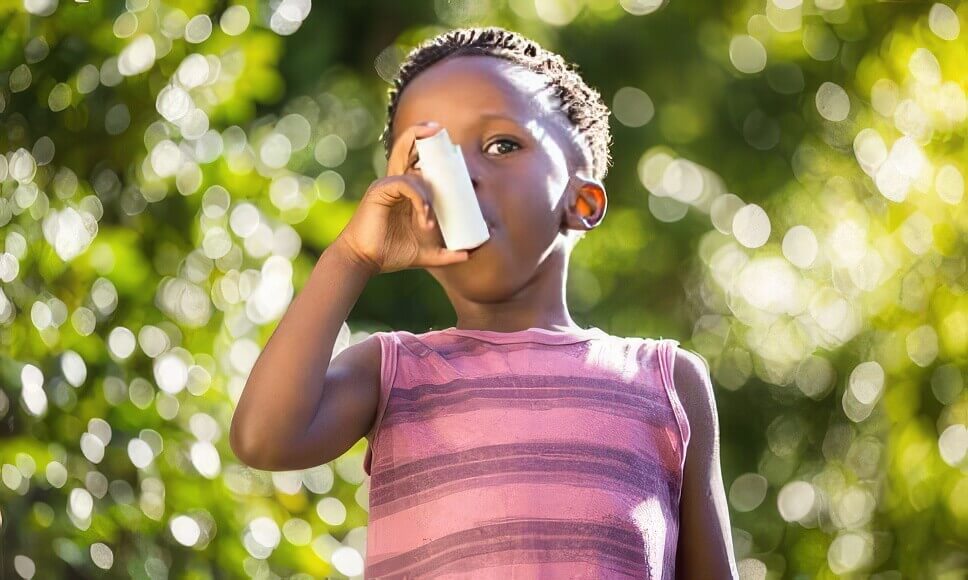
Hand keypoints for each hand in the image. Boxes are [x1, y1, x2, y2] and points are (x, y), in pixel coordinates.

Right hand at [334, 121, 470, 273]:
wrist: (366, 261)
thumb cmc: (392, 253)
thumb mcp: (427, 253)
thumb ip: (447, 253)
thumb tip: (469, 254)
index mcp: (406, 191)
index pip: (419, 162)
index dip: (432, 150)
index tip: (452, 149)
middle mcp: (396, 182)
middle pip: (406, 148)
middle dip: (420, 133)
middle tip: (439, 129)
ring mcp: (387, 184)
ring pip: (411, 168)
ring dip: (428, 192)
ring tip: (430, 221)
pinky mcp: (380, 190)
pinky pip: (405, 183)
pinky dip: (419, 198)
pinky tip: (425, 217)